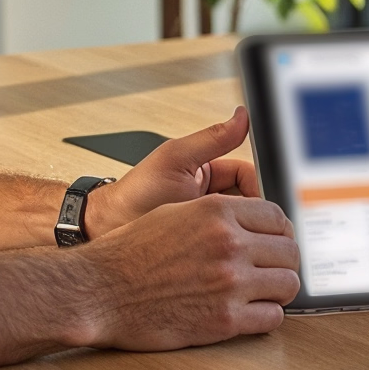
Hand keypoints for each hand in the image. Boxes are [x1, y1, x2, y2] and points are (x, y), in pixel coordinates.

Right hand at [77, 193, 300, 349]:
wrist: (99, 292)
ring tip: (263, 292)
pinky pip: (272, 318)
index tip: (276, 242)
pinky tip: (251, 313)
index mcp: (217, 212)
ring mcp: (229, 283)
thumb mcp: (174, 212)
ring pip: (288, 284)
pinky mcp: (224, 320)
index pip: (278, 217)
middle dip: (283, 261)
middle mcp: (228, 244)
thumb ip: (217, 214)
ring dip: (279, 289)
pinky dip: (266, 316)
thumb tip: (251, 221)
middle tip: (272, 270)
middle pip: (289, 251)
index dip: (280, 232)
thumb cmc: (130, 253)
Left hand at [86, 107, 260, 238]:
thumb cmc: (135, 196)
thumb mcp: (176, 161)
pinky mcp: (200, 245)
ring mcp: (204, 222)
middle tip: (248, 230)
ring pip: (241, 227)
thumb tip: (242, 115)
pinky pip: (227, 246)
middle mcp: (209, 196)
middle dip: (252, 216)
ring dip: (242, 234)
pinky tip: (226, 254)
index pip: (249, 176)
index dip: (258, 190)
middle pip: (249, 203)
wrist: (107, 232)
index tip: (261, 207)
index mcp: (208, 170)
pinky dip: (230, 250)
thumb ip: (212, 138)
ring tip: (234, 242)